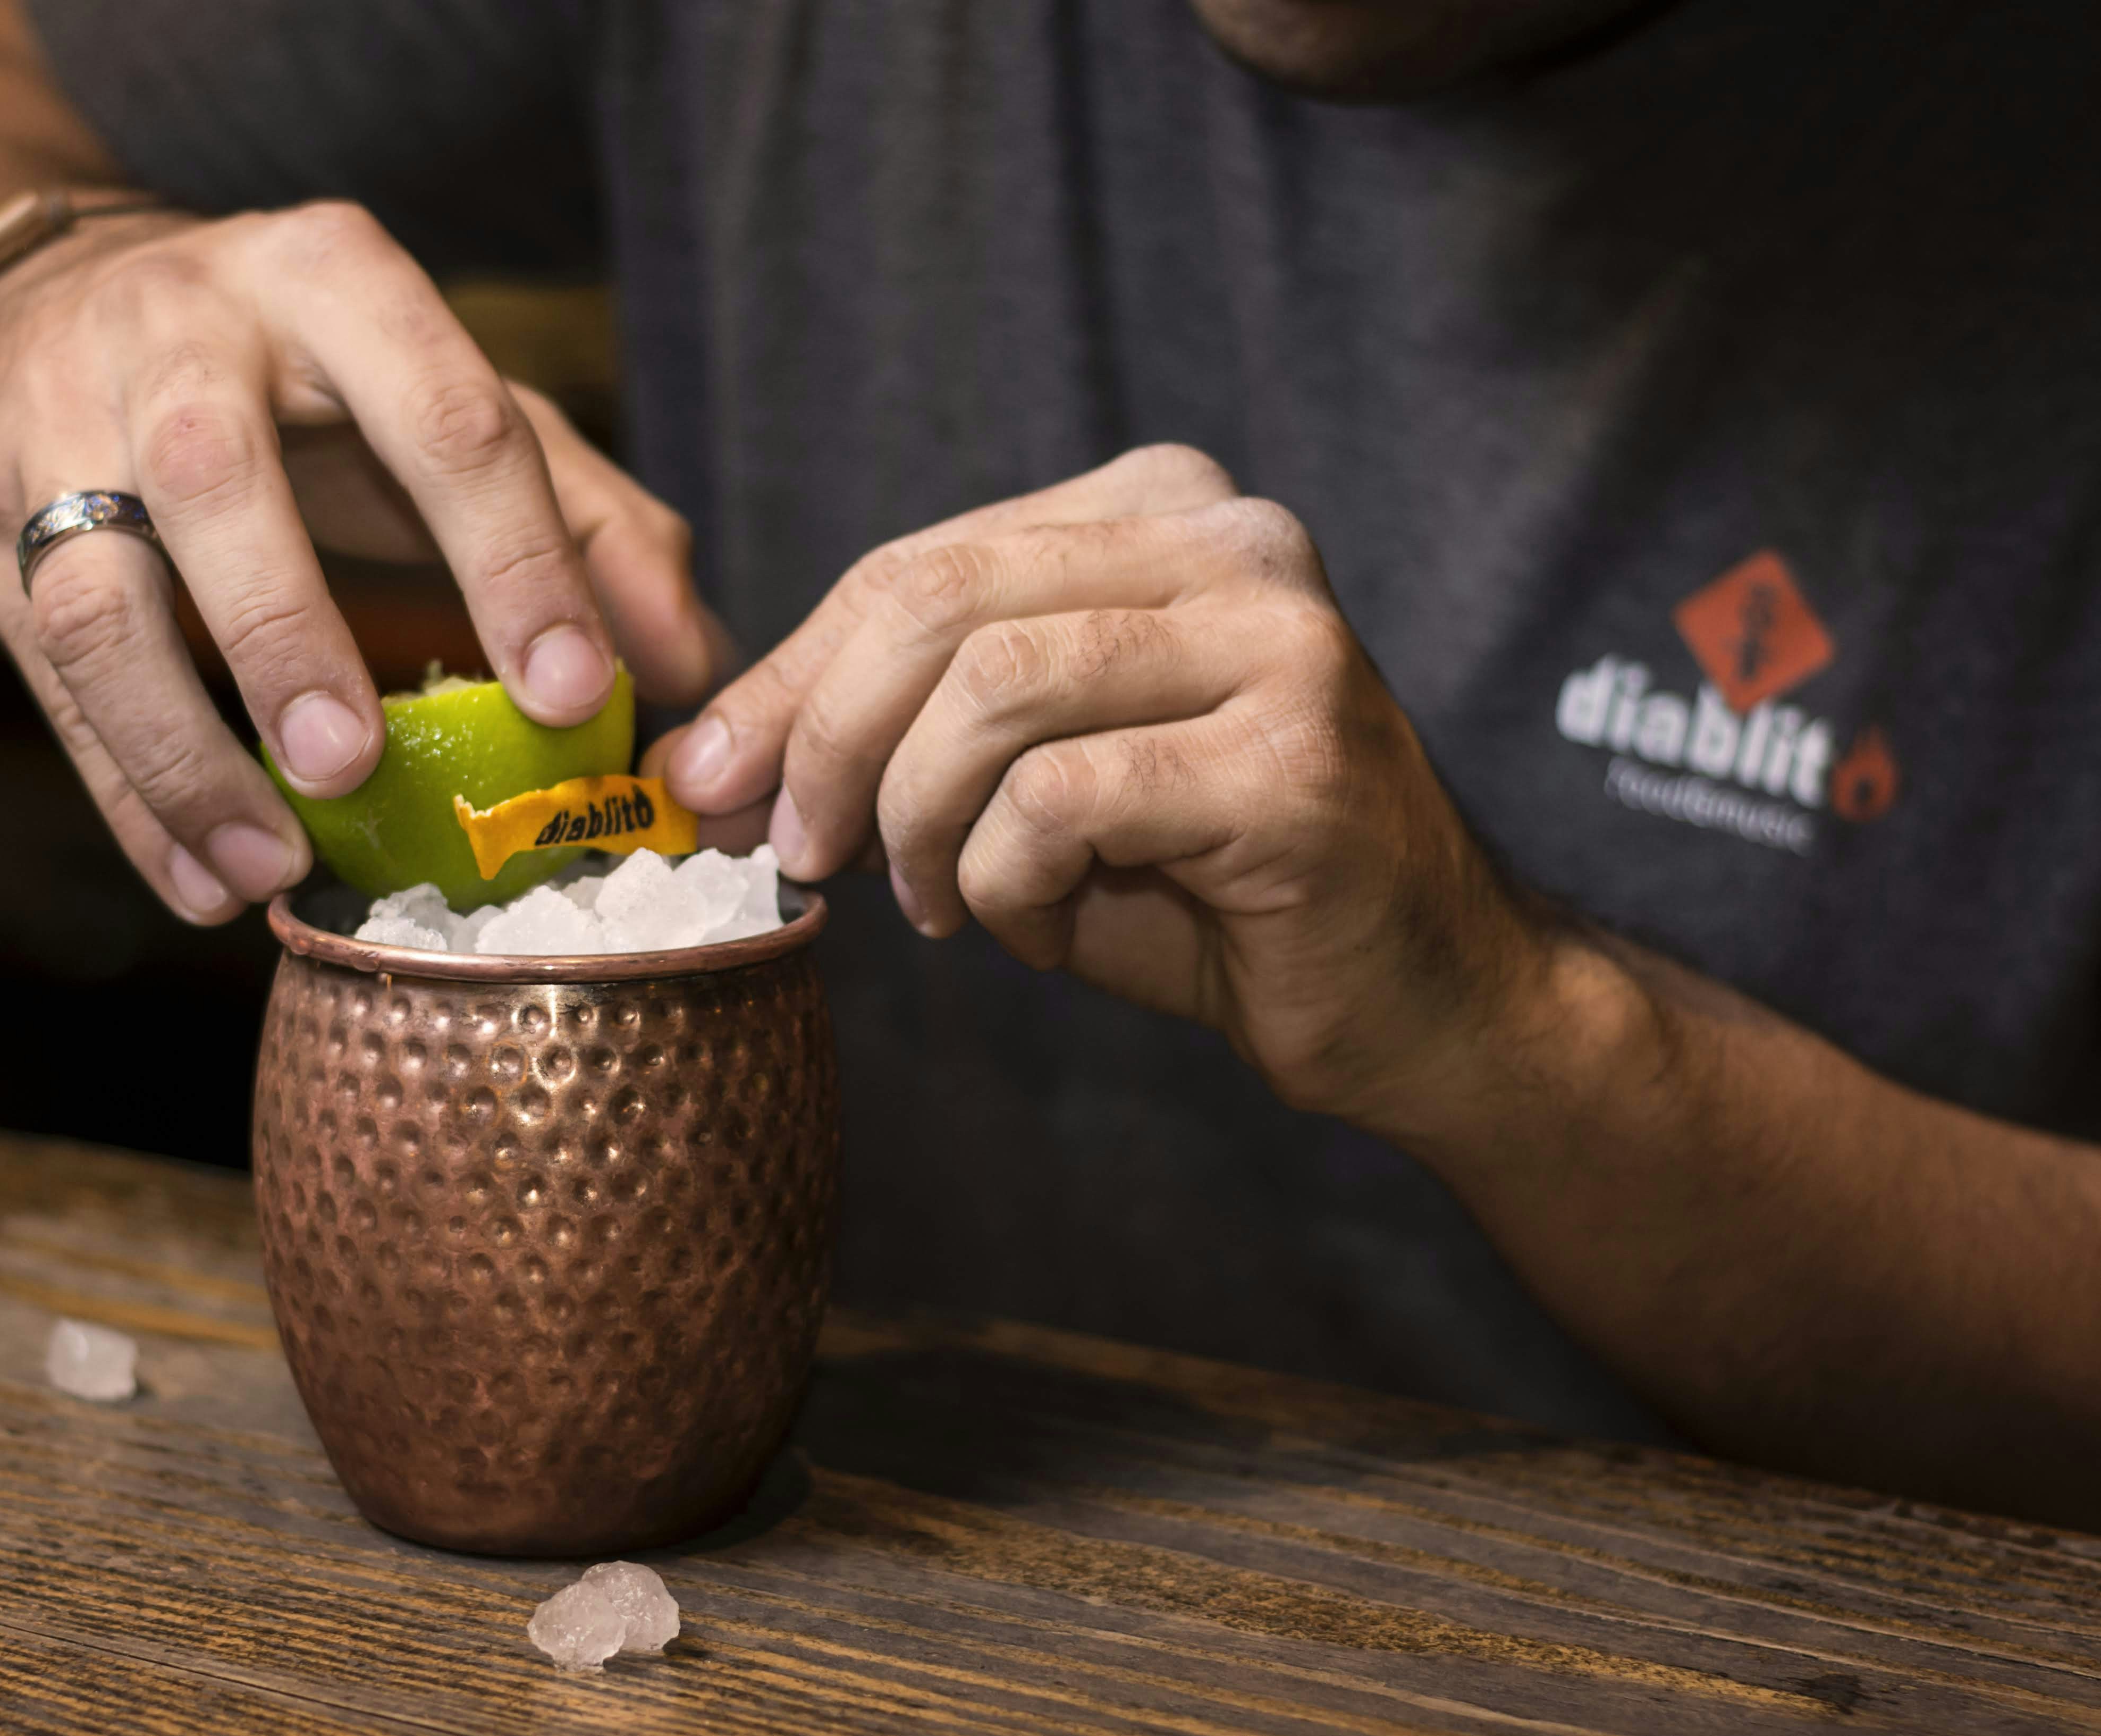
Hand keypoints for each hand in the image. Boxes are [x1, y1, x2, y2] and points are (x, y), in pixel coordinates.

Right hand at [0, 201, 720, 921]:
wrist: (67, 305)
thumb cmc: (316, 381)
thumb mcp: (461, 403)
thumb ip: (593, 521)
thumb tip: (689, 663)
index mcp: (334, 278)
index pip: (443, 415)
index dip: (513, 560)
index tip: (574, 696)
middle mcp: (180, 326)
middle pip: (216, 477)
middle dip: (286, 631)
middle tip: (359, 767)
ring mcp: (57, 412)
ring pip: (93, 591)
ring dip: (180, 747)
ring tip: (273, 864)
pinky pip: (44, 675)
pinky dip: (129, 797)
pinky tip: (205, 884)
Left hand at [647, 445, 1554, 1127]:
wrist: (1418, 1001)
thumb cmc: (1206, 893)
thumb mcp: (1029, 778)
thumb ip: (906, 732)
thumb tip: (719, 760)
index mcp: (1163, 508)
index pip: (922, 564)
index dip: (791, 679)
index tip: (712, 781)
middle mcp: (1234, 540)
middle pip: (940, 604)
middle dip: (826, 741)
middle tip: (799, 854)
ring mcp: (1280, 638)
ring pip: (993, 692)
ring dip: (923, 826)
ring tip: (944, 906)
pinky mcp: (1297, 756)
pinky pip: (1062, 802)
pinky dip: (1012, 888)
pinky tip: (1049, 929)